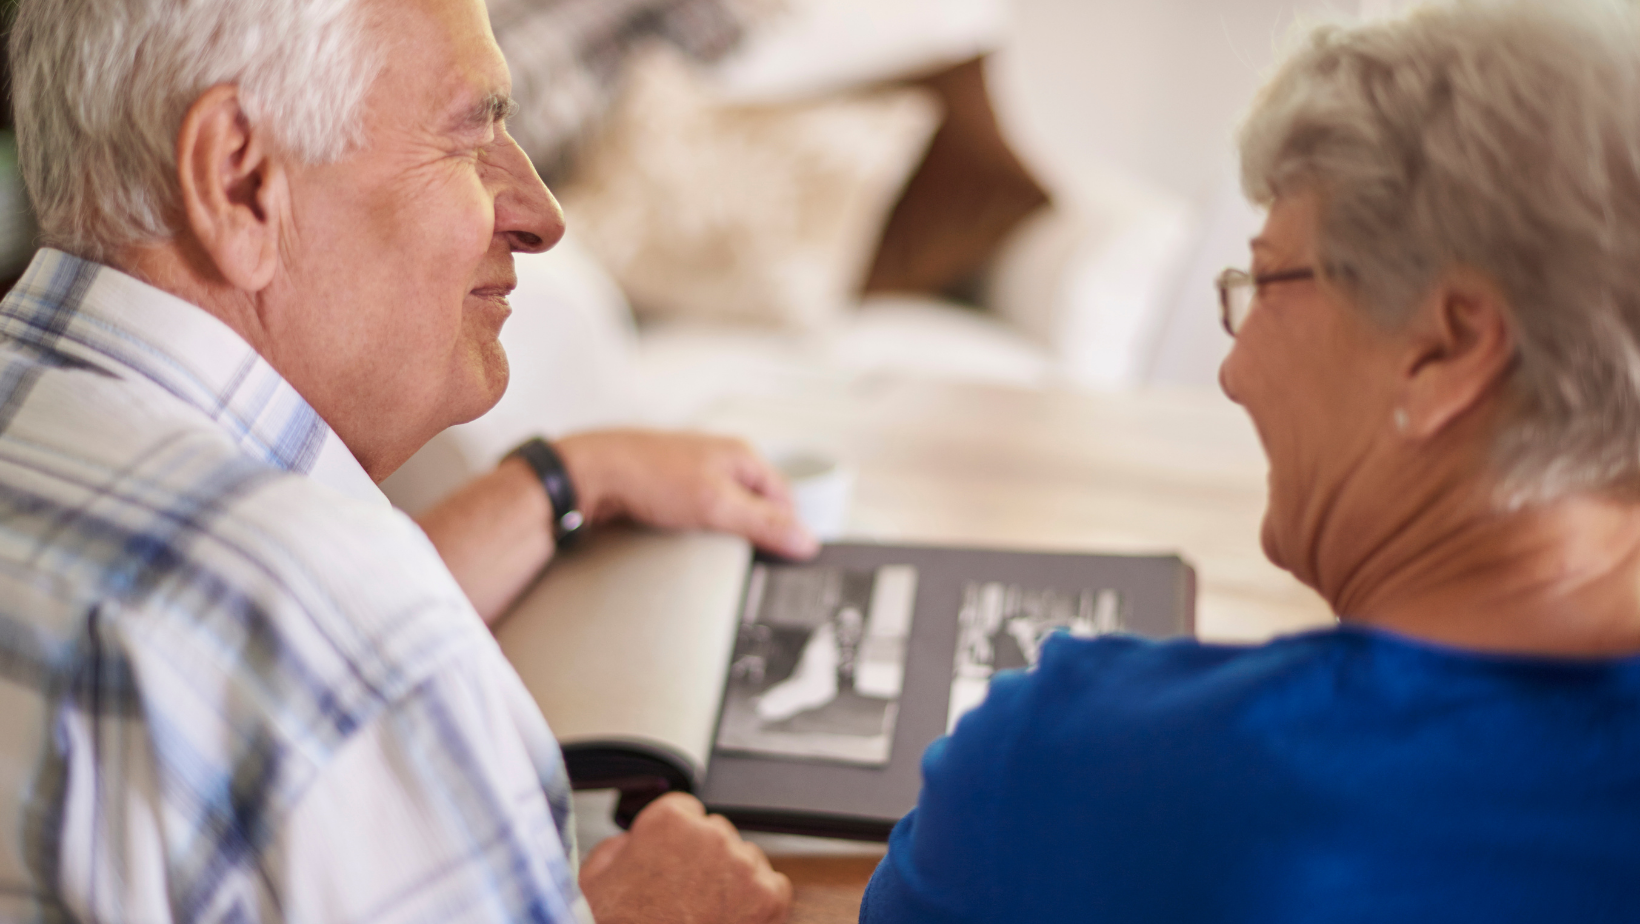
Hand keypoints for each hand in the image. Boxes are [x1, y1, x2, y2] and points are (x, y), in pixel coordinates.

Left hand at [556, 430, 819, 559]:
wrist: (589, 474)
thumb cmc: (647, 474)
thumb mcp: (715, 504)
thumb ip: (764, 523)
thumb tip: (805, 540)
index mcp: (741, 455)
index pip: (785, 500)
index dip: (786, 531)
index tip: (784, 560)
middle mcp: (720, 461)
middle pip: (757, 508)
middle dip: (752, 535)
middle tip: (741, 557)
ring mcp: (694, 475)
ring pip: (726, 515)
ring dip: (721, 535)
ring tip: (707, 547)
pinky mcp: (670, 491)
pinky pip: (697, 518)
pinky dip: (695, 534)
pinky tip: (683, 543)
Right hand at [578, 793, 791, 923]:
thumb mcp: (597, 874)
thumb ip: (625, 843)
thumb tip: (637, 840)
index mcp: (669, 821)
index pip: (688, 810)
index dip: (678, 839)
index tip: (674, 859)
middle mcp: (710, 835)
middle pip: (718, 835)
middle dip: (705, 860)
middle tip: (685, 895)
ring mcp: (742, 865)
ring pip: (746, 860)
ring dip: (731, 881)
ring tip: (705, 913)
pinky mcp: (767, 898)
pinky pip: (773, 888)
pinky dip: (757, 904)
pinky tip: (729, 920)